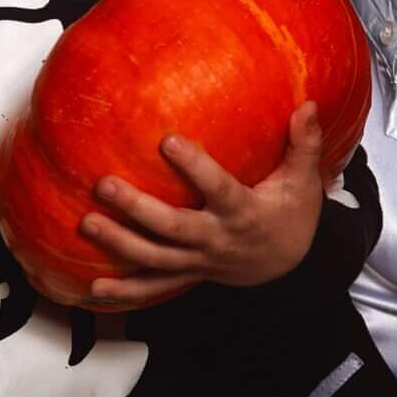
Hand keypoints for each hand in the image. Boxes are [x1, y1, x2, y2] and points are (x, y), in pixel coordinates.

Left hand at [83, 101, 328, 302]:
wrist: (290, 264)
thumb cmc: (293, 214)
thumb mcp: (304, 181)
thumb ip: (304, 144)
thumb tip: (308, 105)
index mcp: (245, 213)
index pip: (218, 189)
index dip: (194, 167)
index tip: (167, 141)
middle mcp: (218, 240)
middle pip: (173, 227)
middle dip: (137, 209)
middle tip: (104, 185)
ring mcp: (201, 261)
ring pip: (156, 258)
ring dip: (120, 243)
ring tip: (87, 222)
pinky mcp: (190, 274)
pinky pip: (155, 287)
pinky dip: (126, 291)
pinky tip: (95, 288)